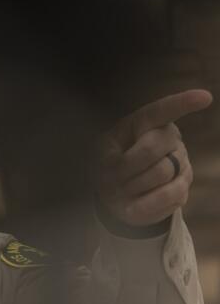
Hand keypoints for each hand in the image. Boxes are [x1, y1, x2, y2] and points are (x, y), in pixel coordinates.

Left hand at [94, 89, 212, 226]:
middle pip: (151, 148)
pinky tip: (133, 205)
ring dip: (133, 186)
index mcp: (144, 123)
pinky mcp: (183, 189)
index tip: (204, 97)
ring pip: (161, 173)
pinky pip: (168, 197)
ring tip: (122, 190)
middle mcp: (169, 140)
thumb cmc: (108, 166)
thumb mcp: (100, 158)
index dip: (183, 103)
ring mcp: (181, 164)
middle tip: (112, 176)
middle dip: (126, 166)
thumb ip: (115, 159)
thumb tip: (139, 171)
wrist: (116, 192)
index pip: (163, 110)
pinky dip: (144, 205)